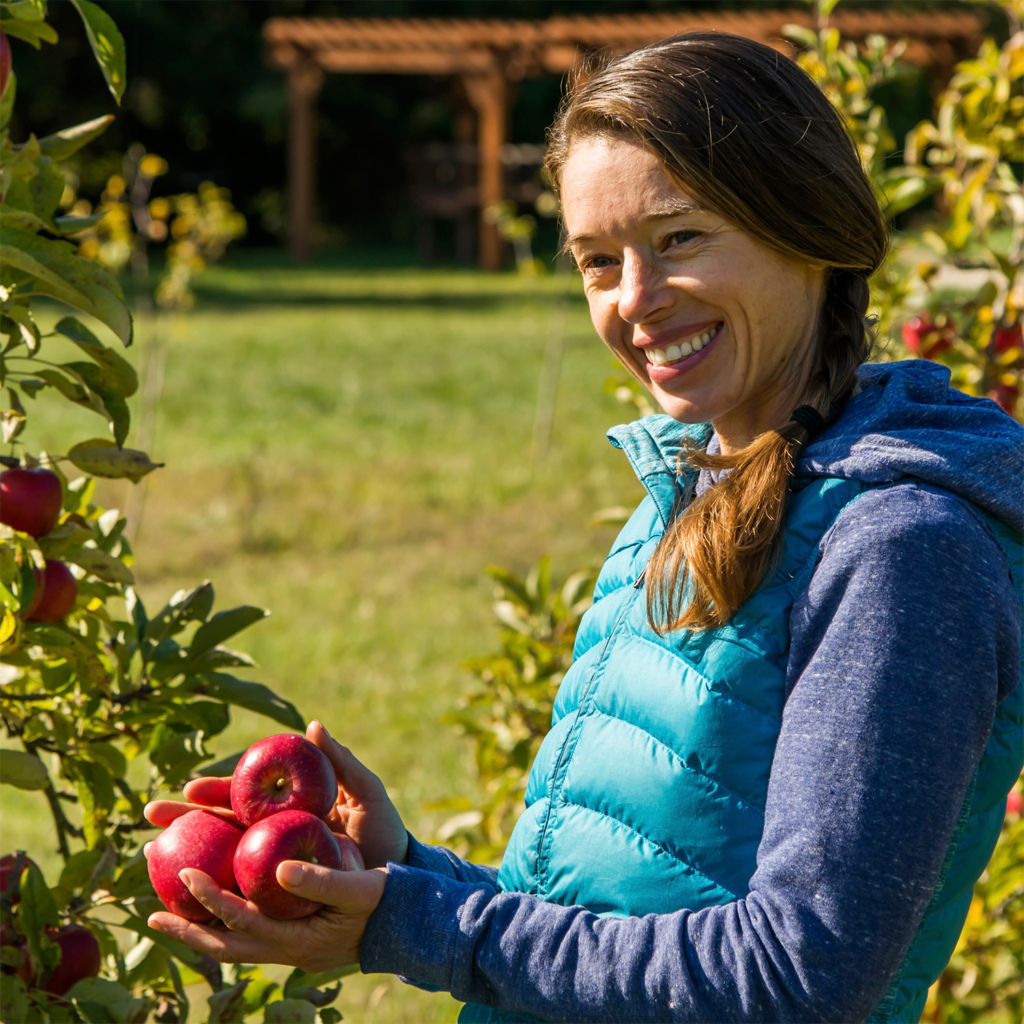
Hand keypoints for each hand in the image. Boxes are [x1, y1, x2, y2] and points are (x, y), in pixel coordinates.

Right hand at [144, 720, 408, 867]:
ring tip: (150, 852)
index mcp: (291, 805)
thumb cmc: (384, 830)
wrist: (399, 878)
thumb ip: (341, 763)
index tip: (191, 787)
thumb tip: (313, 726)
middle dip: (186, 817)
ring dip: (187, 852)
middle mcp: (275, 832)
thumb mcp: (367, 794)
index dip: (218, 789)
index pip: (245, 794)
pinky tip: (182, 899)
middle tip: (151, 815)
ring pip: (222, 855)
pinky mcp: (279, 892)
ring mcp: (274, 863)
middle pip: (223, 822)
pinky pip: (241, 890)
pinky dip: (212, 891)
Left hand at [146, 861, 386, 970]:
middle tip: (151, 916)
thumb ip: (319, 882)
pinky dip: (225, 924)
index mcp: (296, 939)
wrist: (405, 926)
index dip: (210, 898)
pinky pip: (248, 935)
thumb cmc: (384, 903)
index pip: (241, 920)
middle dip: (187, 929)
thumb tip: (280, 868)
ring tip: (169, 915)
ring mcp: (287, 948)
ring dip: (200, 930)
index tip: (184, 873)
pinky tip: (215, 907)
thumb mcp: (357, 889)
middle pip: (224, 945)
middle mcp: (284, 950)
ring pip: (233, 945)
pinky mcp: (292, 939)